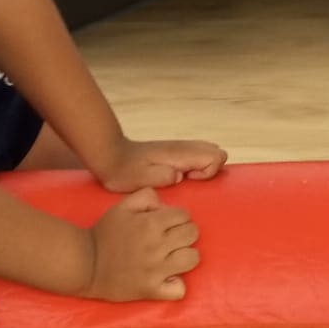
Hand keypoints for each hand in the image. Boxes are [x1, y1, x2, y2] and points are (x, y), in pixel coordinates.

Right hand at [85, 189, 200, 301]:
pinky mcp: (152, 290)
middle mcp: (157, 246)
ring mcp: (156, 270)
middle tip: (172, 239)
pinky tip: (168, 278)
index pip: (185, 215)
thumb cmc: (104, 233)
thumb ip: (146, 197)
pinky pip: (179, 289)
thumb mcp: (122, 206)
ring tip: (173, 257)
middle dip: (184, 233)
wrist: (85, 263)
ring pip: (192, 258)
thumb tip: (165, 205)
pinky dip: (176, 284)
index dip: (178, 217)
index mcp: (150, 223)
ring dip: (185, 255)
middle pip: (192, 234)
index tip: (168, 224)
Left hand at [97, 137, 226, 191]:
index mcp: (179, 153)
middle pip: (217, 151)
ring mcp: (180, 147)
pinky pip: (198, 154)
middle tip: (190, 180)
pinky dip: (197, 165)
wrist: (111, 156)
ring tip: (185, 179)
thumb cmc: (125, 171)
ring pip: (209, 151)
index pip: (215, 156)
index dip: (208, 172)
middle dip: (211, 169)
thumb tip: (179, 176)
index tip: (188, 179)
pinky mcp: (175, 151)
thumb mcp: (141, 179)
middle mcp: (183, 147)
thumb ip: (162, 176)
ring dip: (205, 167)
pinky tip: (180, 175)